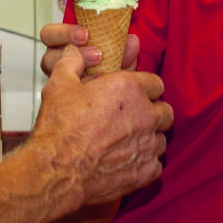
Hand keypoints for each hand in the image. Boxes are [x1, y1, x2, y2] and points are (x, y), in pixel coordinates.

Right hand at [26, 27, 170, 212]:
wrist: (57, 170)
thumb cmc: (59, 128)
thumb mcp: (59, 84)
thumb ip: (72, 62)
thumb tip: (76, 51)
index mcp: (129, 88)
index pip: (156, 83)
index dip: (145, 88)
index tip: (134, 95)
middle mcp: (145, 115)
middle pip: (165, 111)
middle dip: (152, 113)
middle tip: (133, 118)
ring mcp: (148, 144)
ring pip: (161, 138)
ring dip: (149, 138)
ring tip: (128, 141)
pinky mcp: (146, 170)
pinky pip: (156, 164)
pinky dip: (145, 163)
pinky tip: (128, 162)